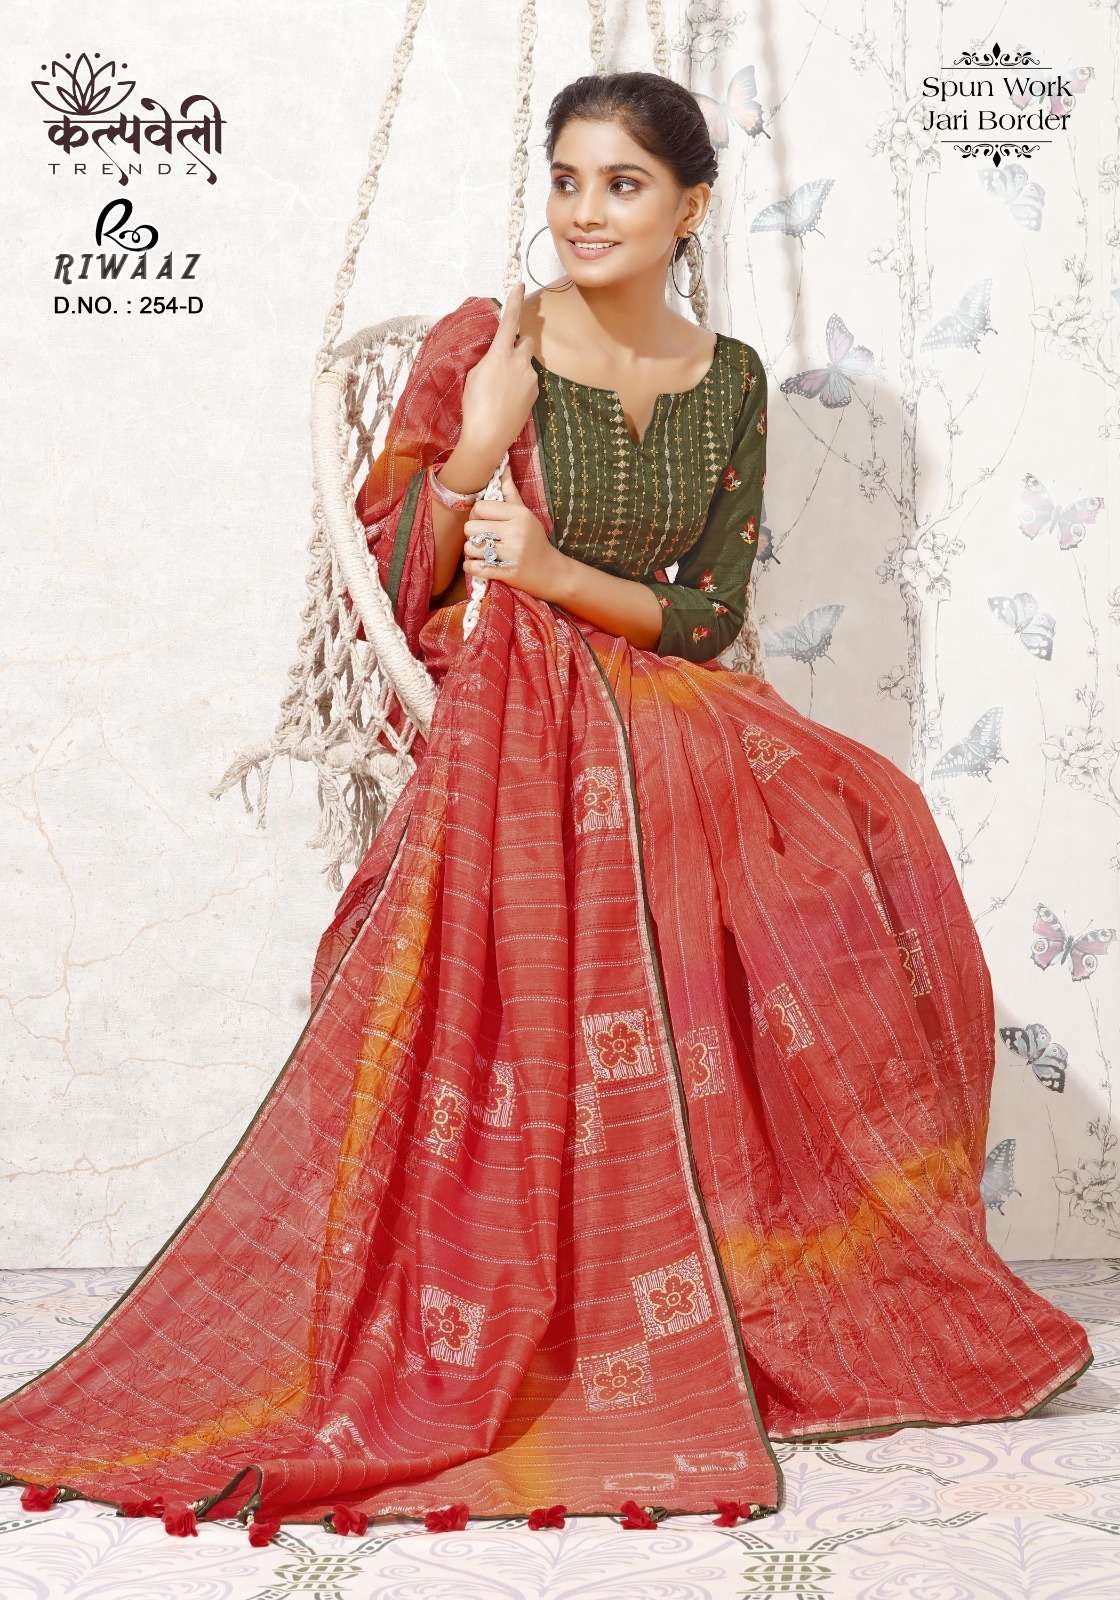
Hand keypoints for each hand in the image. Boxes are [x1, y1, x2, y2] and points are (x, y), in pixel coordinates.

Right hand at [459, 283, 538, 456]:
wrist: (488, 436)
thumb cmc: (474, 405)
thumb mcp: (474, 376)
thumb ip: (489, 361)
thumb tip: (498, 357)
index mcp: (500, 354)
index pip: (509, 320)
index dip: (514, 301)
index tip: (520, 284)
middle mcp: (520, 362)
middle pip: (526, 341)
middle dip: (518, 343)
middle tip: (505, 357)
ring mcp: (531, 378)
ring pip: (527, 363)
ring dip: (518, 368)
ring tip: (502, 389)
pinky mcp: (536, 394)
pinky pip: (529, 380)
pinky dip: (520, 384)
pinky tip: (508, 400)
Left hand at [462, 464, 569, 602]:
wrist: (552, 572)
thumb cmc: (535, 540)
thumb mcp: (525, 514)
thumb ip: (510, 492)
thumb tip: (503, 466)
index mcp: (519, 515)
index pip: (481, 507)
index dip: (476, 515)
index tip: (483, 522)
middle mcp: (515, 532)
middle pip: (471, 527)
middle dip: (472, 534)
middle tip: (481, 538)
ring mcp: (511, 554)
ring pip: (470, 547)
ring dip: (472, 552)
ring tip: (481, 552)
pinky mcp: (506, 573)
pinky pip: (474, 567)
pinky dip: (472, 567)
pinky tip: (479, 565)